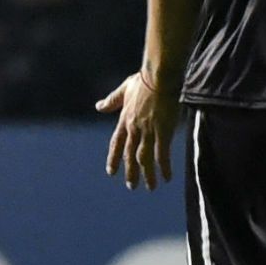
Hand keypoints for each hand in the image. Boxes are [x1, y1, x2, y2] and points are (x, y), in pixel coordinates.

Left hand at [96, 72, 179, 189]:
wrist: (159, 77)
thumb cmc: (144, 80)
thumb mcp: (124, 89)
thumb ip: (112, 100)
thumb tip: (98, 106)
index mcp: (124, 120)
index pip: (116, 143)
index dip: (114, 158)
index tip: (110, 171)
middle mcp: (134, 128)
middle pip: (130, 155)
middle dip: (130, 172)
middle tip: (131, 186)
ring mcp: (148, 131)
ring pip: (145, 158)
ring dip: (147, 174)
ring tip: (150, 187)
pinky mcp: (162, 131)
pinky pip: (162, 154)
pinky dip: (164, 167)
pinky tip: (167, 177)